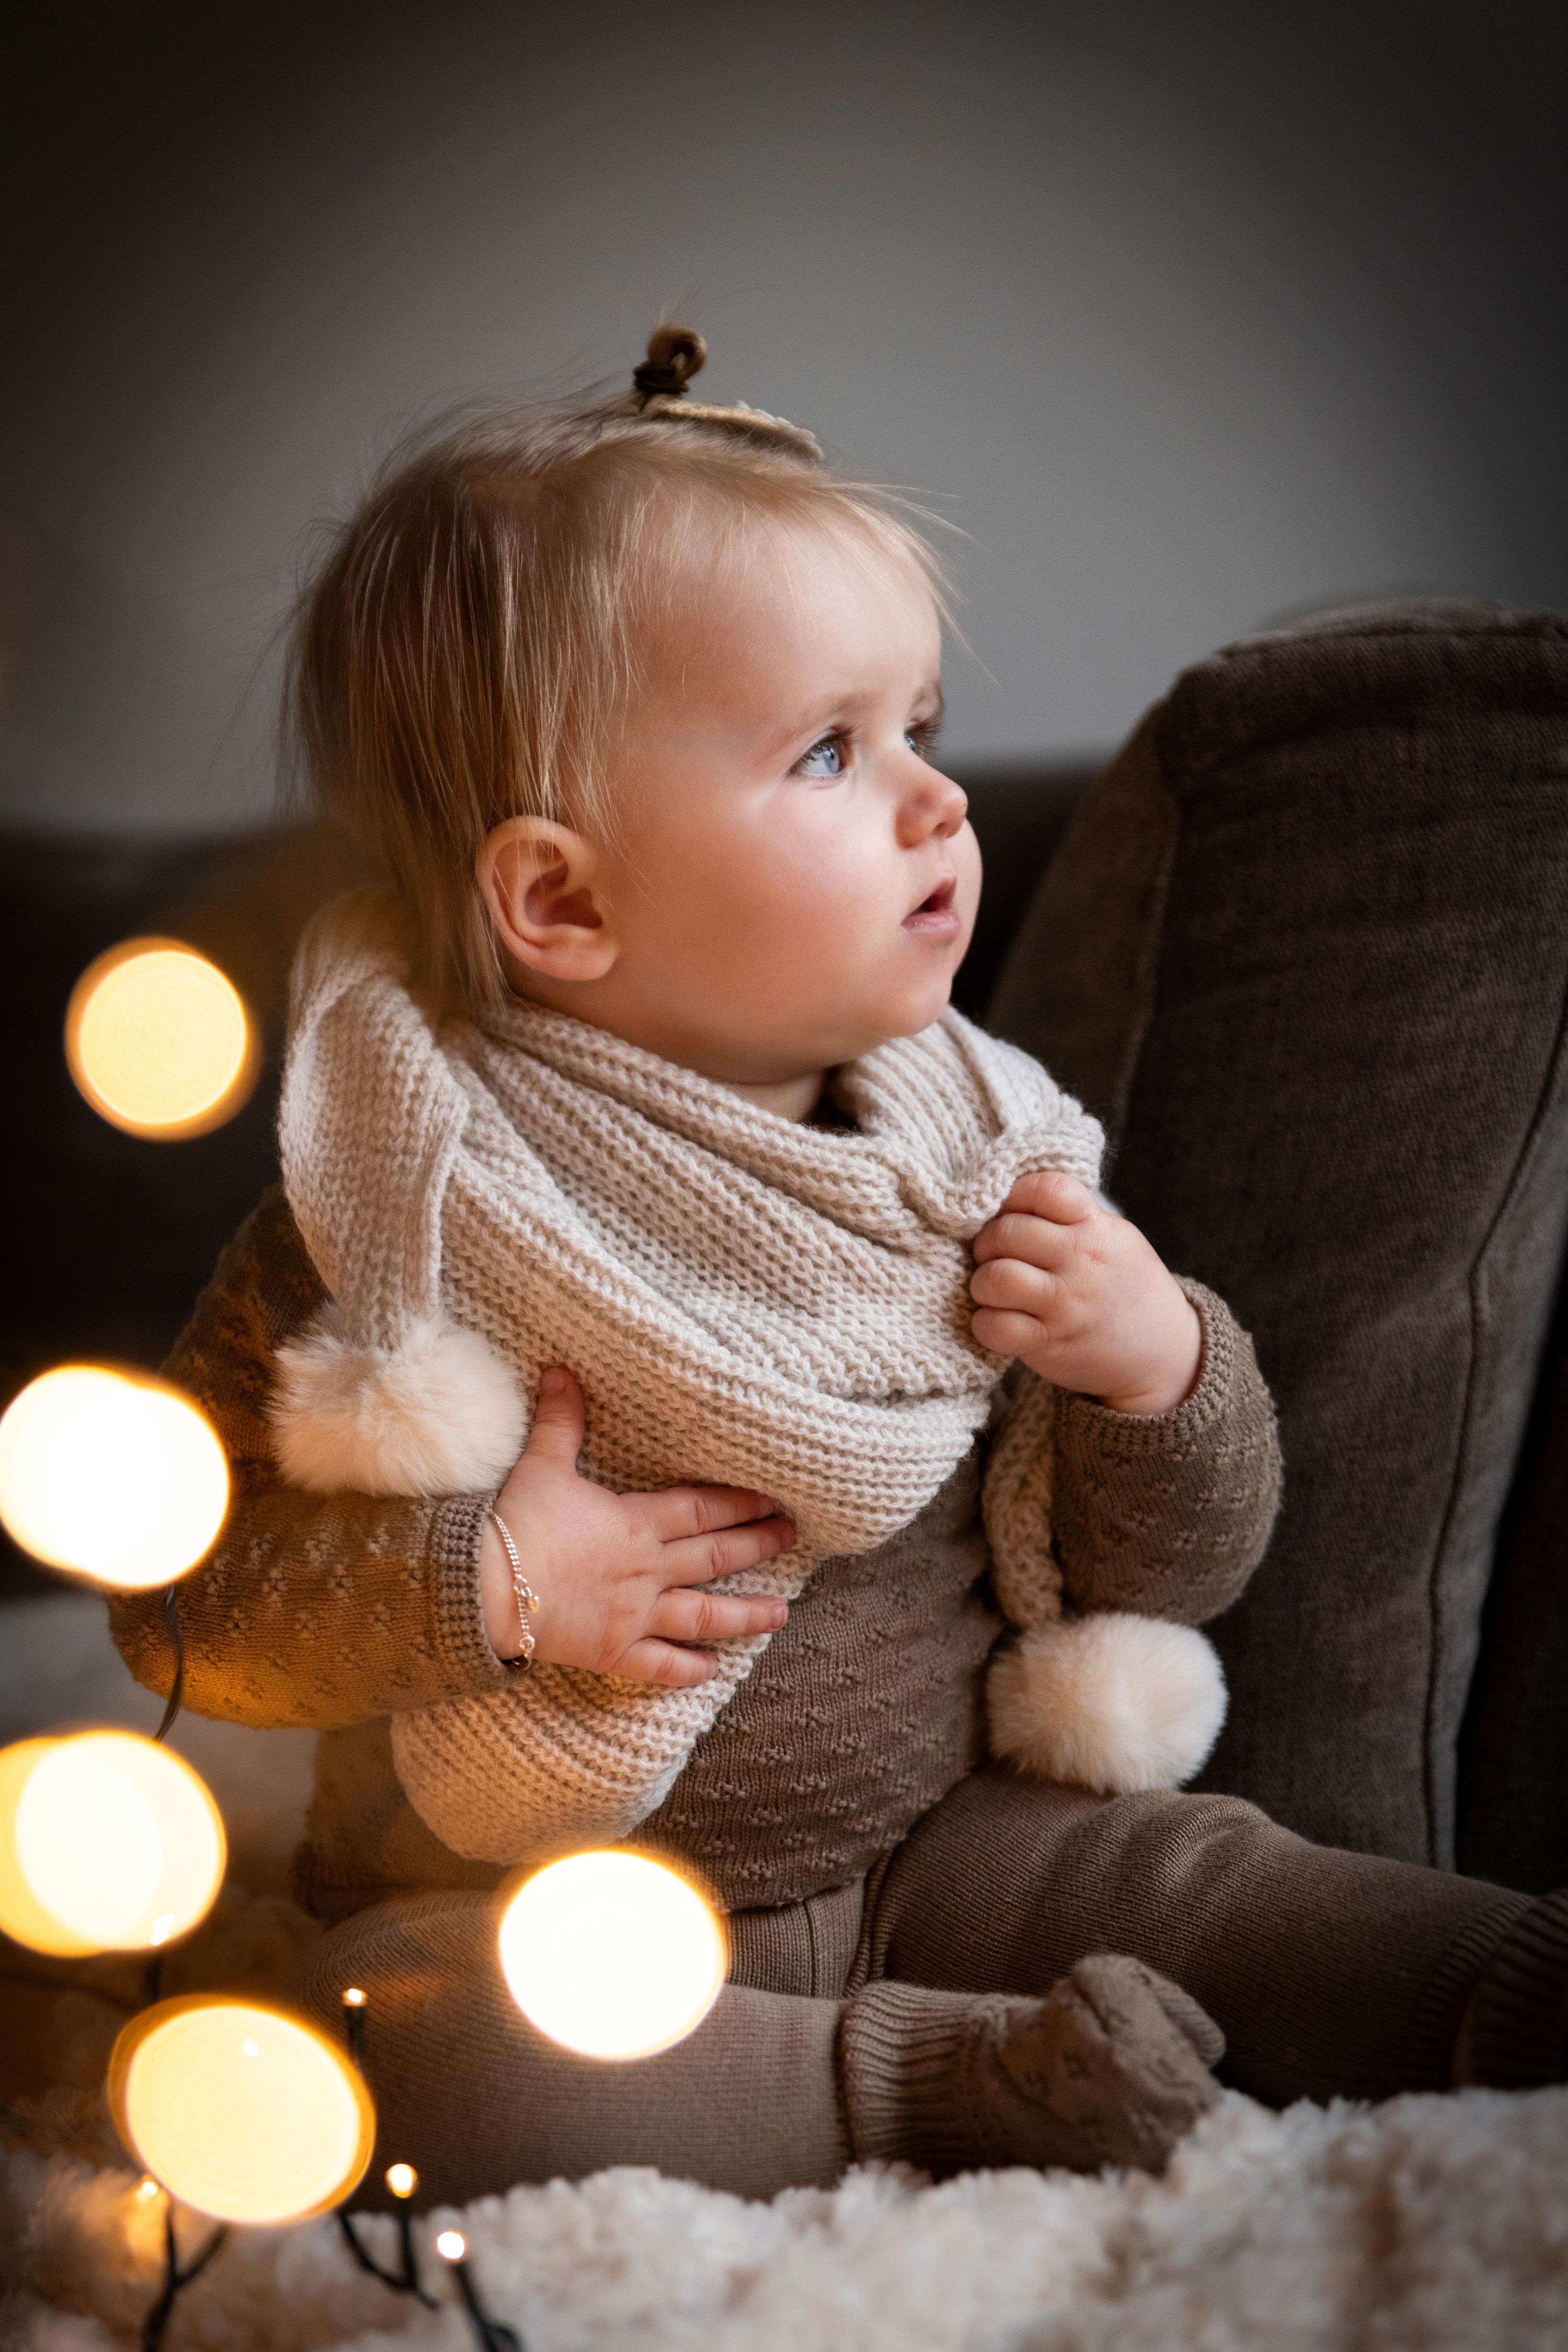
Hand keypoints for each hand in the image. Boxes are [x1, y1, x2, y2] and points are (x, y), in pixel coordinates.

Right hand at [479, 1369, 795, 1685]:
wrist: (486, 1587)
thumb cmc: (514, 1523)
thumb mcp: (541, 1464)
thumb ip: (561, 1421)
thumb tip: (561, 1370)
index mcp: (637, 1524)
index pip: (702, 1510)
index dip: (740, 1503)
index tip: (773, 1499)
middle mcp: (647, 1571)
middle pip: (714, 1556)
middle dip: (756, 1545)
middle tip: (791, 1538)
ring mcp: (634, 1616)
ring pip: (702, 1615)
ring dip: (745, 1614)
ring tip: (782, 1614)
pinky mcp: (612, 1653)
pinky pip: (659, 1665)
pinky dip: (689, 1670)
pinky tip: (715, 1671)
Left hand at [970, 1171, 1201, 1414]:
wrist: (1163, 1353)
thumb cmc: (1125, 1286)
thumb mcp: (1113, 1237)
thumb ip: (1069, 1216)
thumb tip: (1006, 1199)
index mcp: (1096, 1227)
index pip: (1044, 1189)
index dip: (1014, 1196)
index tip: (1010, 1213)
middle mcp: (1081, 1262)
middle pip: (1006, 1232)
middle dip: (986, 1242)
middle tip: (991, 1255)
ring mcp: (1065, 1305)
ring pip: (996, 1278)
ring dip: (982, 1282)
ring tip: (993, 1288)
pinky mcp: (1048, 1344)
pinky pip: (994, 1326)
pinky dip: (985, 1323)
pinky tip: (997, 1320)